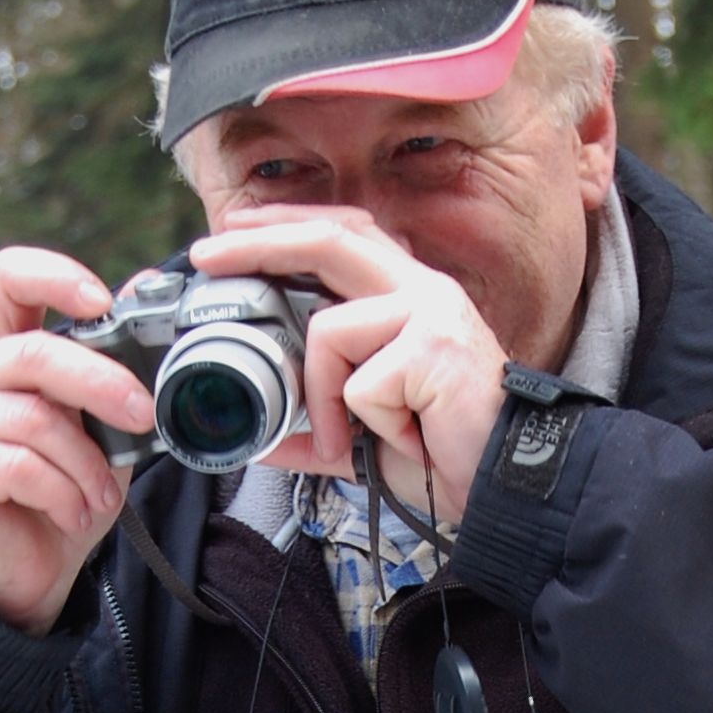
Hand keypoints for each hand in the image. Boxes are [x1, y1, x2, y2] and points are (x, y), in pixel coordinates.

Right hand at [0, 249, 159, 635]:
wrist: (21, 579)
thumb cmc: (57, 501)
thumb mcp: (99, 435)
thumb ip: (113, 377)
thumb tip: (144, 295)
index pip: (10, 280)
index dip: (55, 276)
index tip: (101, 302)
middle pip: (33, 353)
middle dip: (100, 384)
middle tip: (143, 416)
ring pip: (32, 419)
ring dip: (85, 464)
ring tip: (102, 496)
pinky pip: (16, 465)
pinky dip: (61, 493)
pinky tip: (73, 515)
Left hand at [188, 209, 508, 518]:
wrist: (505, 488)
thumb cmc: (448, 455)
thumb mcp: (366, 436)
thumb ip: (315, 426)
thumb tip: (256, 440)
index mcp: (410, 298)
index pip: (345, 234)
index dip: (288, 223)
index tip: (234, 226)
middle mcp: (423, 291)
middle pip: (330, 239)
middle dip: (259, 242)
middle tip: (206, 254)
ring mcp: (431, 315)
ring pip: (328, 330)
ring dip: (318, 397)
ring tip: (346, 441)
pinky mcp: (433, 348)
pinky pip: (358, 382)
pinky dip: (360, 423)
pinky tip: (401, 440)